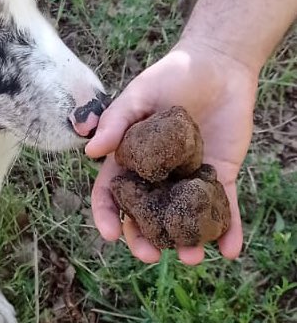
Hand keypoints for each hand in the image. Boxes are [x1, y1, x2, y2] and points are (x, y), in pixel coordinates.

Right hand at [86, 39, 258, 264]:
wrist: (218, 64)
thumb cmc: (172, 74)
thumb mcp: (140, 94)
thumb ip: (117, 121)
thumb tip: (91, 152)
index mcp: (131, 158)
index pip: (112, 193)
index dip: (108, 215)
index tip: (111, 234)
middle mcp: (157, 175)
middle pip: (146, 216)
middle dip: (145, 239)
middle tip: (151, 255)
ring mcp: (188, 178)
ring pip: (184, 218)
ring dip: (187, 242)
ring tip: (193, 257)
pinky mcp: (220, 175)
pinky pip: (225, 207)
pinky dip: (229, 229)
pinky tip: (230, 250)